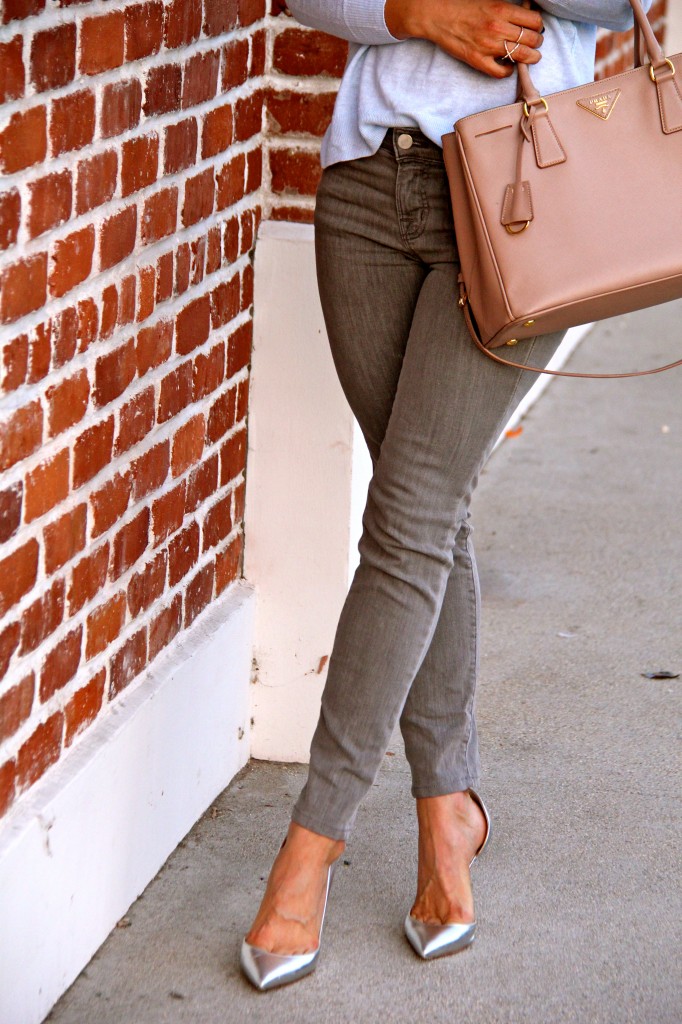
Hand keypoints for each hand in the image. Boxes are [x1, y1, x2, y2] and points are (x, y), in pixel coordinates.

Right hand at [385, 0, 544, 78]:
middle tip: (534, 44)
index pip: (535, 21)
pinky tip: (508, 66)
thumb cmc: (464, 7)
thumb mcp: (490, 0)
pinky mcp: (478, 61)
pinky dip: (509, 71)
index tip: (535, 29)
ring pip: (521, 56)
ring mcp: (488, 46)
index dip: (538, 26)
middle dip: (537, 43)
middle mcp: (498, 28)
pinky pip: (502, 72)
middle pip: (532, 40)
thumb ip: (509, 8)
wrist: (438, 16)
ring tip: (529, 57)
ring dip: (530, 58)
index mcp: (502, 10)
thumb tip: (527, 14)